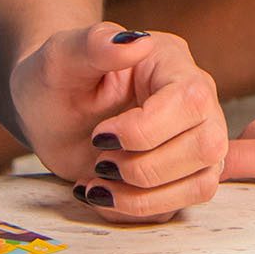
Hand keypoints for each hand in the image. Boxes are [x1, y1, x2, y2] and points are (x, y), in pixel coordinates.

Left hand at [10, 26, 225, 223]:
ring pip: (201, 184)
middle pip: (206, 146)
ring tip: (98, 181)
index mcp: (172, 64)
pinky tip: (102, 193)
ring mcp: (193, 142)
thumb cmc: (56, 77)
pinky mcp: (180, 177)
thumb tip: (136, 43)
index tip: (99, 135)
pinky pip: (177, 208)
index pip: (190, 100)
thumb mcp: (61, 56)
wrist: (48, 110)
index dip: (146, 129)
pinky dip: (135, 210)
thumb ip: (94, 42)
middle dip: (144, 167)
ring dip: (142, 197)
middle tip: (99, 159)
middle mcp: (195, 103)